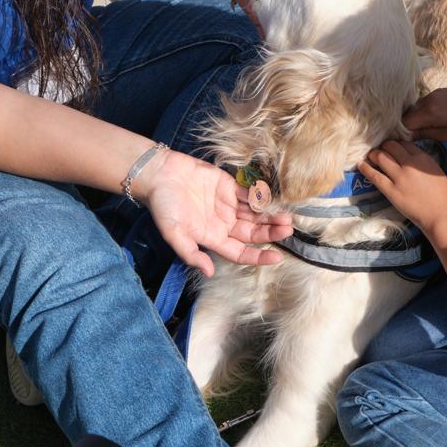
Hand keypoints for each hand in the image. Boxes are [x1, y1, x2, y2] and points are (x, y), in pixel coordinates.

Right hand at [139, 149, 292, 276]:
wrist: (158, 174)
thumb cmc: (163, 206)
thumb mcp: (174, 234)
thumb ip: (191, 254)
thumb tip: (209, 272)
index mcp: (213, 238)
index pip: (241, 252)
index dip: (258, 256)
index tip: (277, 257)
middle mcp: (224, 223)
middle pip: (253, 232)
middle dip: (271, 233)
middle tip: (288, 230)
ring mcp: (227, 204)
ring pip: (255, 213)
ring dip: (270, 215)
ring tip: (287, 217)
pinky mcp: (228, 185)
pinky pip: (249, 194)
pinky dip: (261, 197)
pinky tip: (274, 199)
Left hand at [358, 140, 446, 241]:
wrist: (442, 215)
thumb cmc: (443, 196)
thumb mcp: (435, 171)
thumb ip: (421, 162)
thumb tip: (407, 157)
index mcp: (423, 158)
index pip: (404, 143)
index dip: (395, 144)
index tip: (391, 147)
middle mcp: (410, 164)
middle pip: (391, 146)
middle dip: (383, 147)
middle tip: (380, 150)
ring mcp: (400, 177)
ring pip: (381, 157)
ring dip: (374, 154)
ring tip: (371, 156)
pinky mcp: (392, 191)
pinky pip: (375, 176)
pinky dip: (366, 168)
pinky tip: (361, 164)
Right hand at [403, 88, 446, 141]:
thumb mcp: (445, 136)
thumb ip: (423, 133)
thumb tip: (407, 136)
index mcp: (430, 112)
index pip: (406, 121)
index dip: (404, 131)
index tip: (407, 138)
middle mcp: (430, 98)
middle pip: (410, 112)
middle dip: (410, 123)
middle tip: (416, 134)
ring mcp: (436, 92)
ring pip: (417, 106)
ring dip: (418, 116)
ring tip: (428, 125)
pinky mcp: (442, 90)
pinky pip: (427, 100)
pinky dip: (426, 109)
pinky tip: (436, 116)